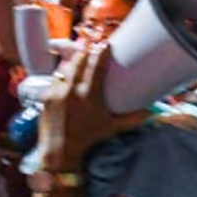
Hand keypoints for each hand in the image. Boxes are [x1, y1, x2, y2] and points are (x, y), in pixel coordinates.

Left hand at [38, 45, 147, 172]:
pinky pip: (55, 80)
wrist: (59, 151)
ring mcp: (56, 93)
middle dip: (86, 52)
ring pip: (65, 68)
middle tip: (92, 46)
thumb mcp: (112, 128)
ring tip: (80, 57)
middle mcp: (71, 91)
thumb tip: (150, 113)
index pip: (96, 66)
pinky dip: (63, 75)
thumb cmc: (88, 139)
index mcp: (89, 96)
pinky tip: (67, 75)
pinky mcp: (46, 97)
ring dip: (73, 62)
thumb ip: (133, 119)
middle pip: (79, 61)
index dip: (101, 52)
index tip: (106, 44)